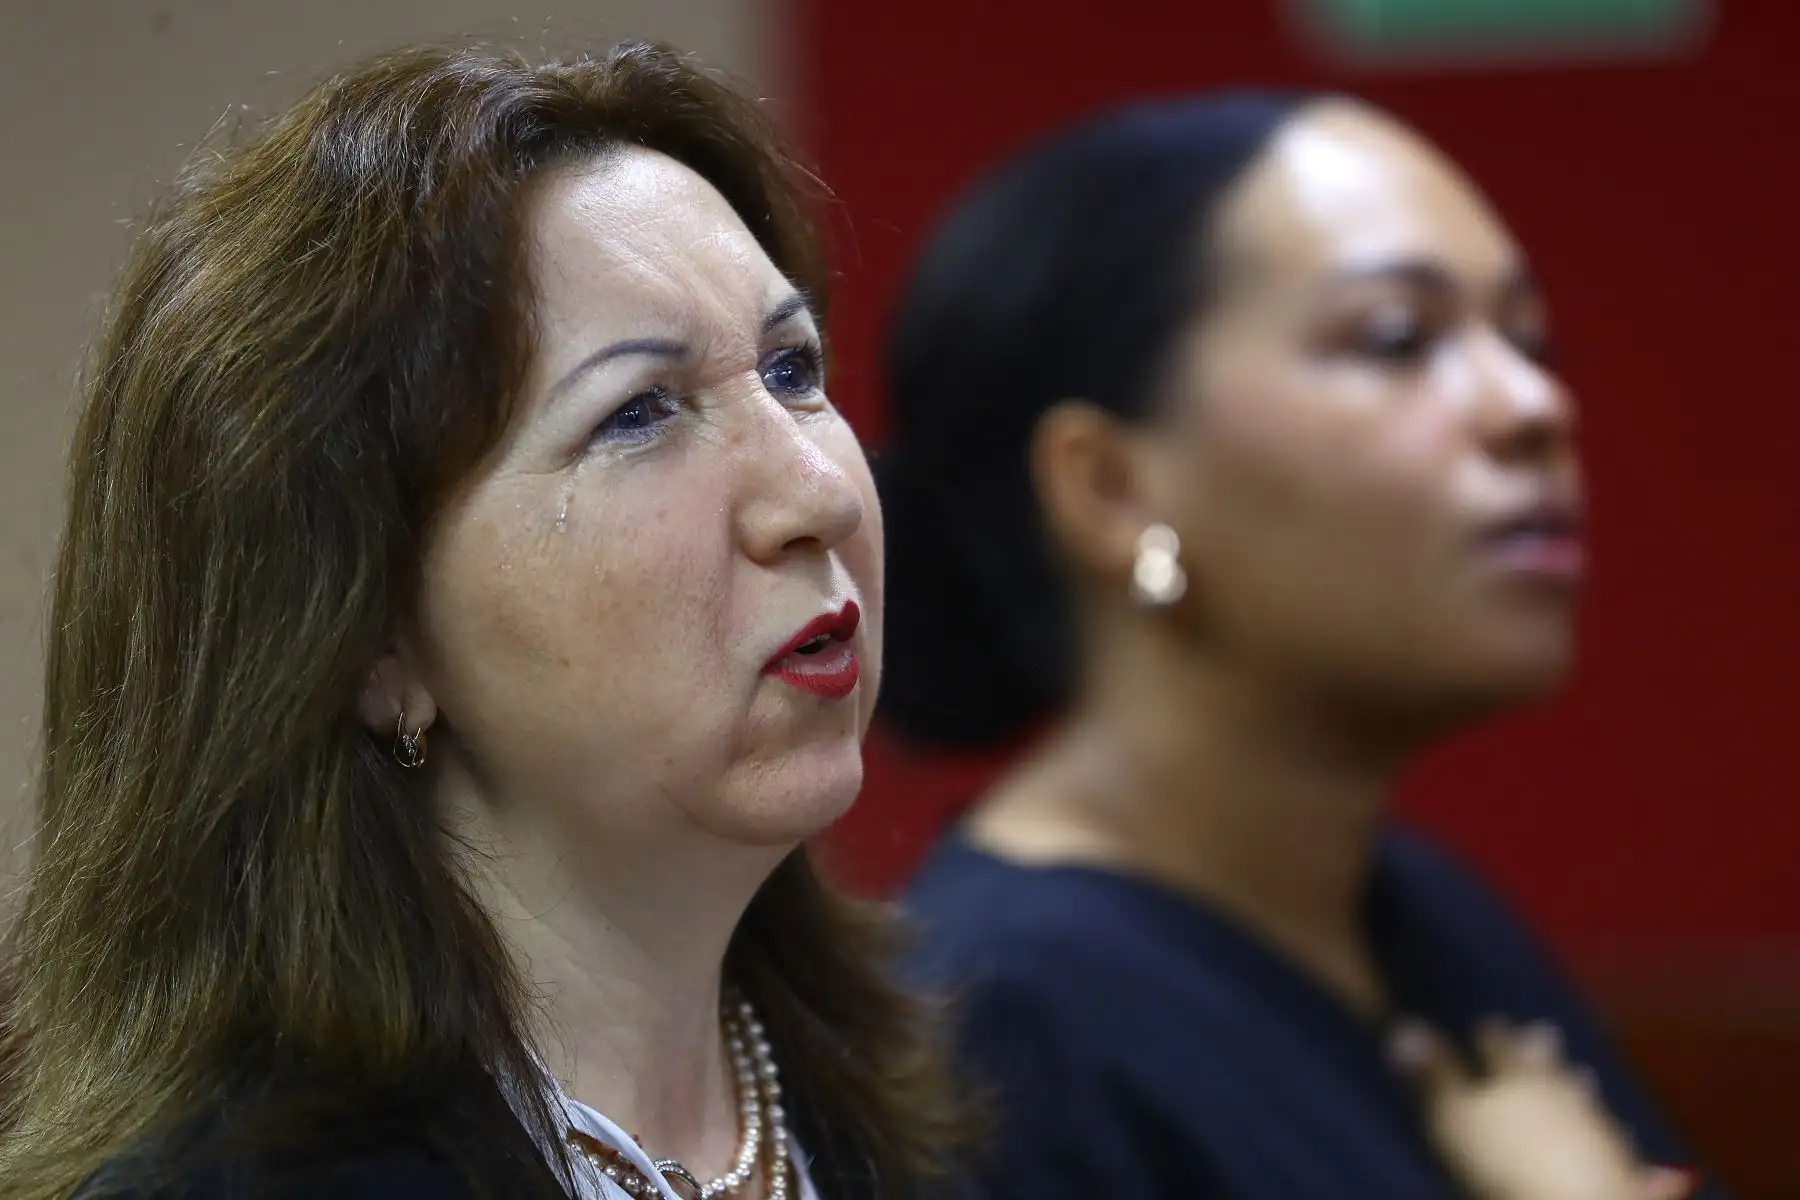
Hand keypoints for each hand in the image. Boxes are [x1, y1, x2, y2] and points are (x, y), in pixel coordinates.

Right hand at [1391, 1019, 1693, 1199]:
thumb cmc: (1505, 1160)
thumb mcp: (1453, 1117)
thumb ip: (1433, 1075)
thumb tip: (1403, 1026)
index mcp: (1517, 1078)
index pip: (1500, 1048)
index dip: (1493, 1036)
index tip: (1489, 1021)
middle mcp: (1560, 1094)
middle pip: (1549, 1068)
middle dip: (1543, 1052)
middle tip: (1545, 1030)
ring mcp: (1595, 1128)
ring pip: (1586, 1101)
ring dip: (1582, 1088)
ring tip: (1585, 1075)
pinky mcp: (1620, 1165)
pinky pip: (1621, 1147)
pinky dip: (1619, 1138)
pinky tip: (1629, 1134)